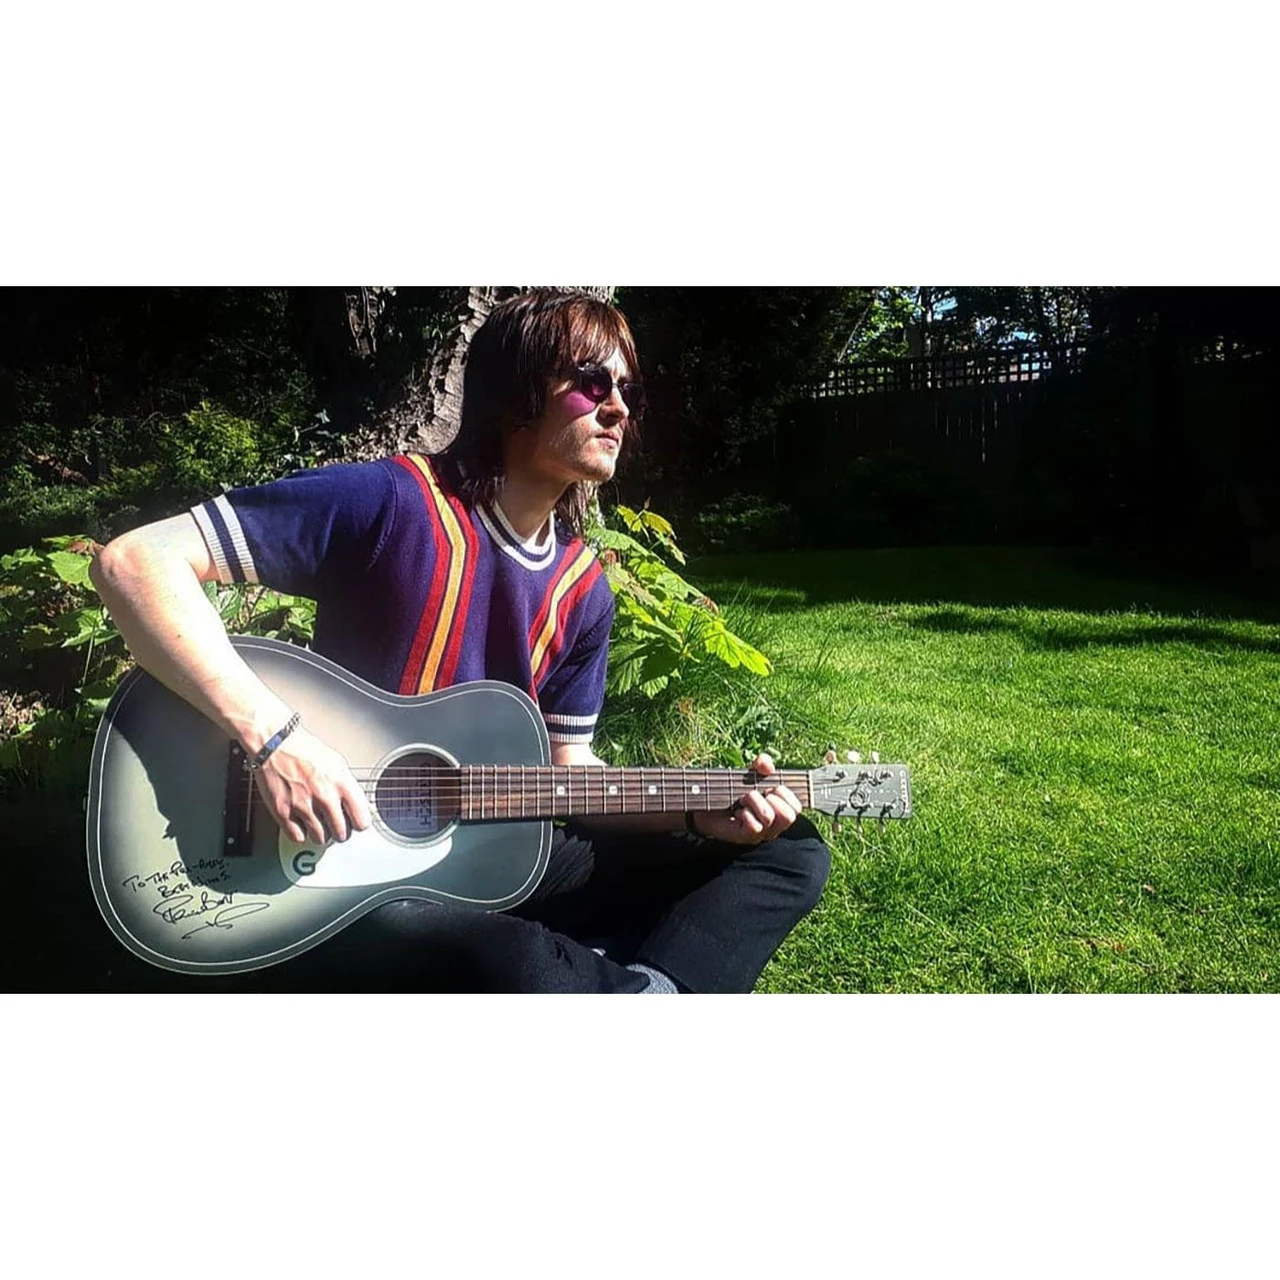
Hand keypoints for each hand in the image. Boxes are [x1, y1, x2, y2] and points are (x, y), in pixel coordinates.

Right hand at [252, 726, 372, 844]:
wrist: (274, 742)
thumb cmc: (304, 749)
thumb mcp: (337, 763)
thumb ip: (348, 787)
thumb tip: (359, 806)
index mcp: (342, 783)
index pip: (362, 821)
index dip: (358, 823)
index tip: (354, 822)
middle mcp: (324, 796)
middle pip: (342, 834)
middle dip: (340, 831)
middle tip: (335, 824)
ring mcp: (303, 805)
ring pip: (321, 839)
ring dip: (321, 833)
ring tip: (318, 822)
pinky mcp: (283, 811)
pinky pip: (298, 837)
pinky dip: (300, 833)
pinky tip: (301, 822)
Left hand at [692, 753, 799, 844]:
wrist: (710, 802)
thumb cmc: (735, 789)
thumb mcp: (751, 772)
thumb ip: (762, 764)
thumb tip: (766, 764)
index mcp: (780, 811)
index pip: (797, 808)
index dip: (785, 794)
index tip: (770, 787)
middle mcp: (774, 825)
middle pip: (789, 816)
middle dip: (772, 798)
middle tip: (756, 794)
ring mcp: (761, 834)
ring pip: (769, 817)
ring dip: (754, 802)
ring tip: (743, 800)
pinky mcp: (746, 838)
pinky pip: (755, 826)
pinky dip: (745, 814)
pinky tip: (738, 812)